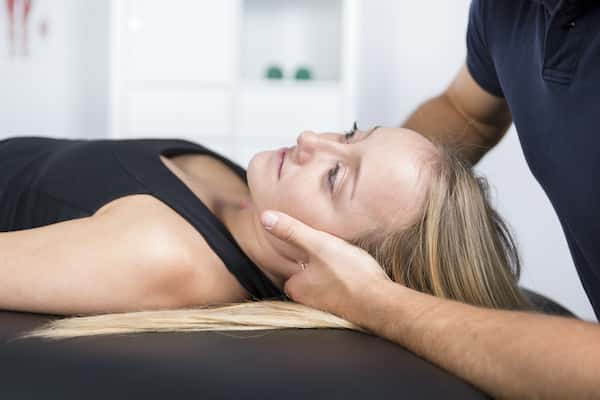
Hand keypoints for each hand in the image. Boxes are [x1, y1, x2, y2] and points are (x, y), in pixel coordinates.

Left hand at [260, 210, 391, 318]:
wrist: (381, 303)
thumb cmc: (349, 274)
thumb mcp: (317, 244)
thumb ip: (291, 231)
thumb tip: (265, 217)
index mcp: (296, 287)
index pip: (290, 268)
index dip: (303, 255)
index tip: (315, 247)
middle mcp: (308, 302)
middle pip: (308, 277)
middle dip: (319, 266)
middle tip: (333, 253)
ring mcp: (328, 308)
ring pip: (326, 285)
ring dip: (335, 275)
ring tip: (347, 263)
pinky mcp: (346, 311)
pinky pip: (342, 293)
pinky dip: (348, 284)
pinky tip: (358, 276)